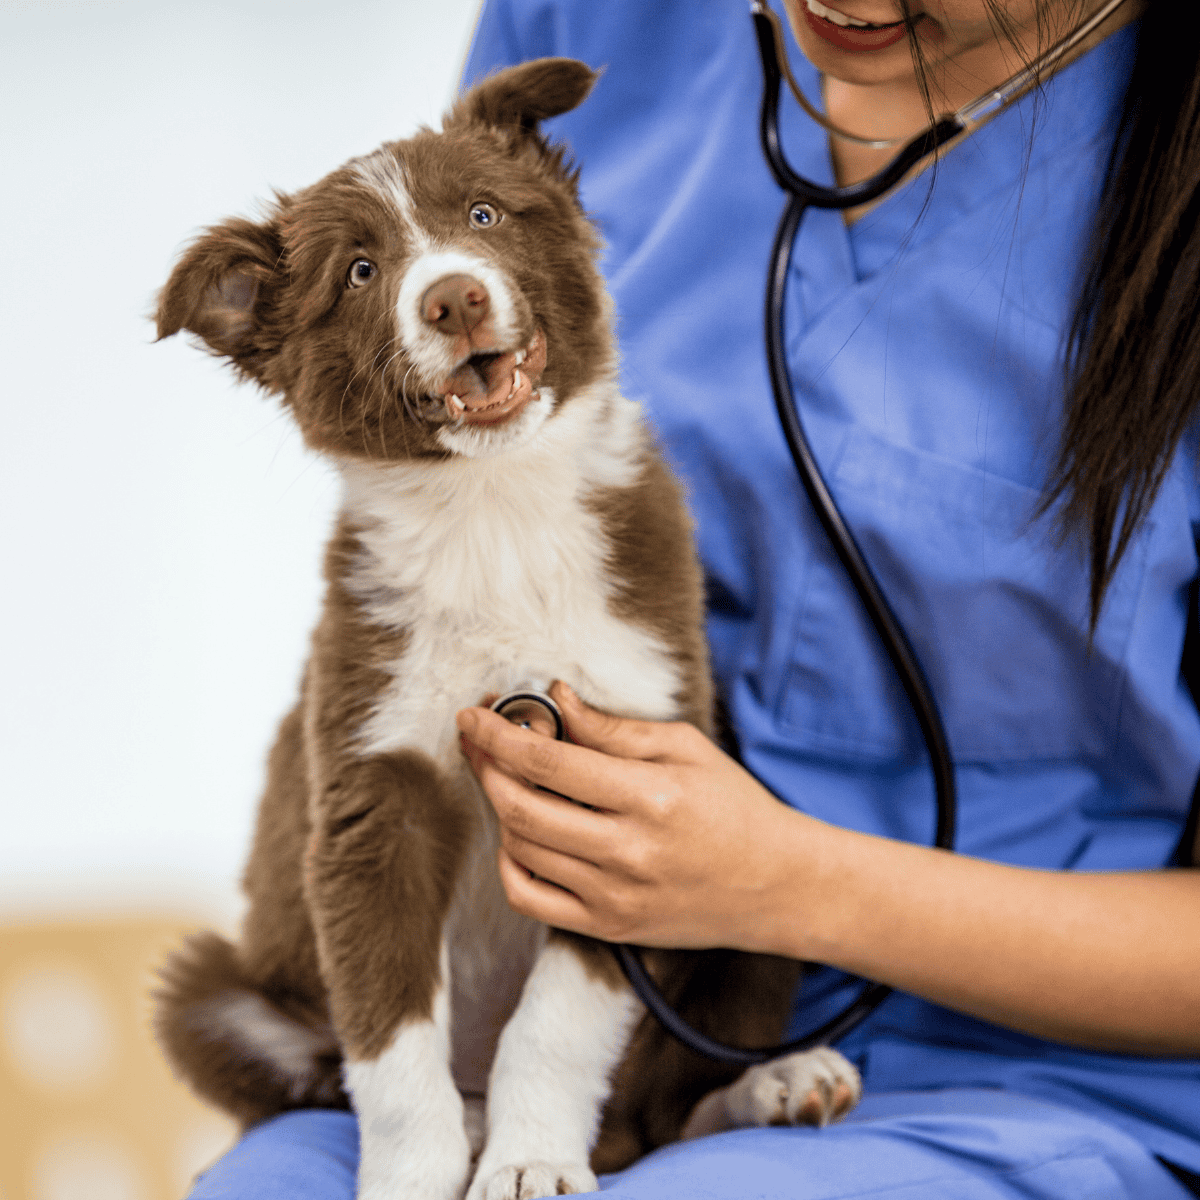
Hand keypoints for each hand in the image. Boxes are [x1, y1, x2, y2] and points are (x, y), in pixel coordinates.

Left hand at [455, 682, 819, 950]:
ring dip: (499, 808)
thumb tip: (558, 699)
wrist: (777, 885)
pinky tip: (520, 834)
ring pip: (520, 849)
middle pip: (521, 808)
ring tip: (509, 780)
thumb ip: (614, 729)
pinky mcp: (608, 927)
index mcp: (651, 796)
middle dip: (486, 767)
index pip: (548, 762)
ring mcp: (614, 896)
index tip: (472, 714)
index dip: (498, 735)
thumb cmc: (734, 806)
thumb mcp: (686, 748)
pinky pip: (530, 900)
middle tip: (478, 741)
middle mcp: (628, 851)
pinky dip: (509, 863)